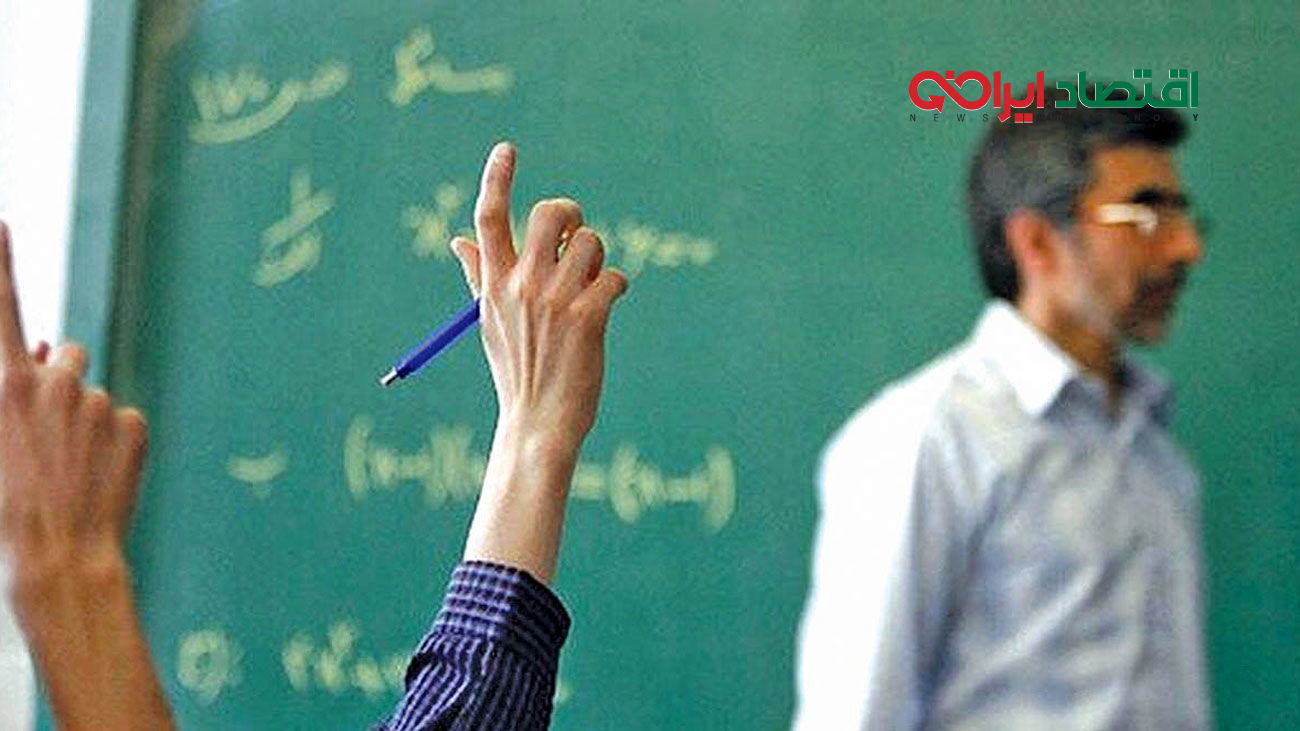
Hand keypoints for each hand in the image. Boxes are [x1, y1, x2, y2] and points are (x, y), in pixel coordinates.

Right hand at [0, 227, 147, 589]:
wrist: (57, 560)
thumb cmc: (3, 510)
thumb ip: (12, 390)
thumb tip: (47, 348)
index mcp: (5, 384)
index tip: (1, 220)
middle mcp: (54, 381)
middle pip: (65, 357)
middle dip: (57, 384)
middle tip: (45, 440)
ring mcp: (99, 403)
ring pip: (93, 392)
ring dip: (83, 415)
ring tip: (68, 467)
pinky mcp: (134, 425)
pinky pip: (122, 421)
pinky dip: (112, 444)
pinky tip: (97, 479)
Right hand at [451, 144, 627, 581]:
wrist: (538, 425)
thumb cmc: (517, 373)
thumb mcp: (490, 323)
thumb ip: (479, 276)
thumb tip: (456, 240)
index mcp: (494, 284)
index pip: (489, 218)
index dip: (497, 177)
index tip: (507, 148)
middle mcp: (521, 286)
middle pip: (550, 213)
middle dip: (571, 216)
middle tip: (575, 240)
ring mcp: (554, 301)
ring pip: (591, 242)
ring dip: (599, 259)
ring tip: (591, 287)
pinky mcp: (588, 318)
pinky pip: (614, 276)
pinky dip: (617, 287)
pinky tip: (608, 307)